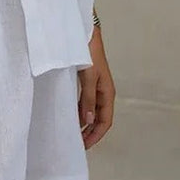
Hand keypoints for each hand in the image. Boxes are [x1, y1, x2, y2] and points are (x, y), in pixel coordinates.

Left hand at [77, 25, 115, 148]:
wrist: (85, 34)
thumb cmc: (89, 54)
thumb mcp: (89, 77)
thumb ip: (87, 99)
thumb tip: (87, 121)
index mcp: (107, 93)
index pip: (105, 121)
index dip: (96, 135)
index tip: (84, 146)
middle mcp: (103, 92)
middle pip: (100, 119)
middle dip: (90, 133)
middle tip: (77, 144)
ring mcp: (96, 87)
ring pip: (92, 112)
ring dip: (85, 123)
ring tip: (74, 133)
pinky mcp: (88, 82)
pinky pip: (86, 103)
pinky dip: (80, 112)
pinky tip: (72, 116)